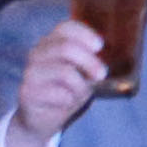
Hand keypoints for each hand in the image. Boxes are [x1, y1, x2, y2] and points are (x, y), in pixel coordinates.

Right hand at [7, 9, 112, 142]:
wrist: (42, 119)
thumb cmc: (67, 91)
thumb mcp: (82, 73)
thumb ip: (91, 61)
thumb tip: (119, 53)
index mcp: (52, 42)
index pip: (65, 28)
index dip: (84, 34)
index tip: (99, 46)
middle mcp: (38, 53)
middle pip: (66, 48)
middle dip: (90, 62)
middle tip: (102, 74)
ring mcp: (31, 72)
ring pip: (65, 71)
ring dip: (81, 85)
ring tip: (81, 93)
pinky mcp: (27, 91)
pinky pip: (58, 93)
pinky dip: (69, 99)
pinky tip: (66, 102)